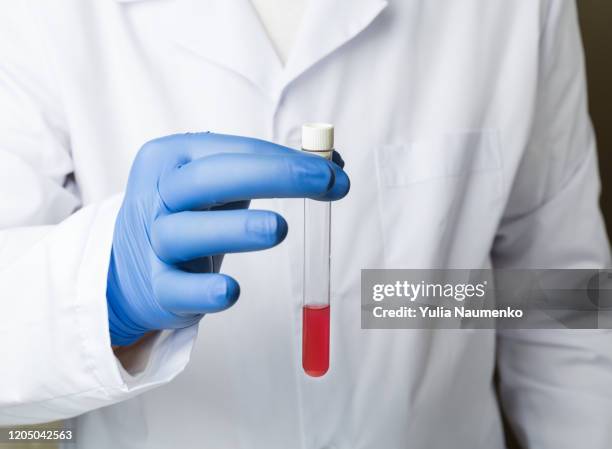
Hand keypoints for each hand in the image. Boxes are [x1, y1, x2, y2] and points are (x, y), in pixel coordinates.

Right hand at [106, 132, 349, 345]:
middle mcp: (156, 196)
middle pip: (208, 180)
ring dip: (235, 229)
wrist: (128, 269)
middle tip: (324, 182)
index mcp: (172, 158)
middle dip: (271, 176)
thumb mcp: (218, 186)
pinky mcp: (156, 289)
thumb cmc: (188, 216)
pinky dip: (204, 291)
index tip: (334, 174)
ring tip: (278, 228)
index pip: (233, 151)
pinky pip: (179, 289)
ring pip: (188, 232)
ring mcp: (152, 243)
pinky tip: (231, 292)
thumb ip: (269, 171)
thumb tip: (334, 167)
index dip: (286, 159)